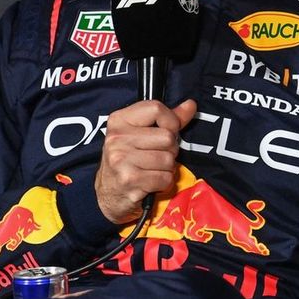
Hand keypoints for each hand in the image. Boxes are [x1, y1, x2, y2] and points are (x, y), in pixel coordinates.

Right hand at [95, 99, 196, 223]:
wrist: (107, 194)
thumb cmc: (127, 160)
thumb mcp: (140, 134)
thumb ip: (166, 119)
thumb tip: (190, 105)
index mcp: (119, 121)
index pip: (156, 108)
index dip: (171, 121)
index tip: (168, 131)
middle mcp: (117, 138)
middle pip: (167, 136)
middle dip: (170, 149)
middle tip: (157, 156)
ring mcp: (121, 159)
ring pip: (168, 159)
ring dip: (167, 168)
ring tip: (153, 170)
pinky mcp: (130, 180)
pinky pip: (165, 178)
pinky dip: (164, 183)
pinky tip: (151, 182)